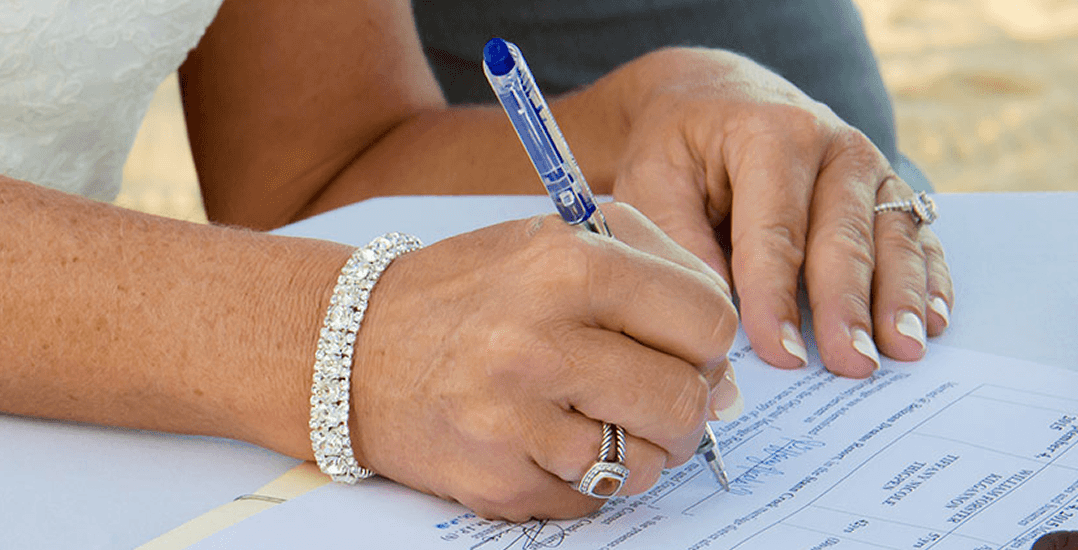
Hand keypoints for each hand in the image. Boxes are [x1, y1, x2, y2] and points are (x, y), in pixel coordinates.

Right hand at [349, 203, 738, 520]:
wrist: (349, 348)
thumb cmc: (465, 294)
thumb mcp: (553, 240)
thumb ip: (653, 276)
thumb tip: (728, 370)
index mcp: (567, 264)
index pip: (707, 320)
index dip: (703, 341)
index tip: (674, 344)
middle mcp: (540, 340)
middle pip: (685, 401)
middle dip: (680, 405)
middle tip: (643, 394)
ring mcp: (515, 418)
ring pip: (647, 464)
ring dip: (634, 450)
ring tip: (591, 418)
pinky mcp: (497, 479)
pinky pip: (591, 500)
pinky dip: (581, 479)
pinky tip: (544, 442)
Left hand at [601, 48, 952, 377]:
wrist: (714, 97)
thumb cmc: (679, 145)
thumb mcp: (652, 176)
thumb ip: (678, 237)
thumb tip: (717, 306)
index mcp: (771, 134)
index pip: (776, 230)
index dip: (778, 297)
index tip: (782, 354)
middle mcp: (833, 145)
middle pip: (845, 236)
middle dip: (849, 306)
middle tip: (853, 363)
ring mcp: (869, 167)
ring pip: (894, 237)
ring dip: (900, 297)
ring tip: (903, 350)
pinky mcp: (888, 189)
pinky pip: (916, 235)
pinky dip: (928, 278)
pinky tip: (932, 320)